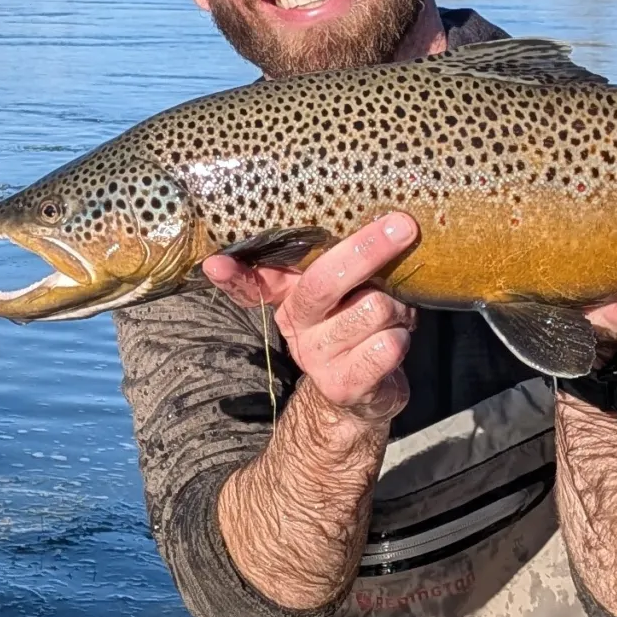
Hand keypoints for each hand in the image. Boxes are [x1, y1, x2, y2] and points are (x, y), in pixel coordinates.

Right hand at [202, 213, 418, 424]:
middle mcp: (296, 325)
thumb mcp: (341, 291)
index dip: (234, 275)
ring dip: (398, 307)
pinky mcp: (343, 385)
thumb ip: (336, 260)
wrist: (363, 395)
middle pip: (323, 282)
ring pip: (371, 309)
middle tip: (402, 227)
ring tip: (398, 313)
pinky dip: (402, 337)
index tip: (214, 264)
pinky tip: (398, 339)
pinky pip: (384, 348)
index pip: (252, 284)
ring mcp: (316, 357)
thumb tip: (362, 221)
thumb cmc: (357, 323)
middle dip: (366, 250)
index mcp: (290, 298)